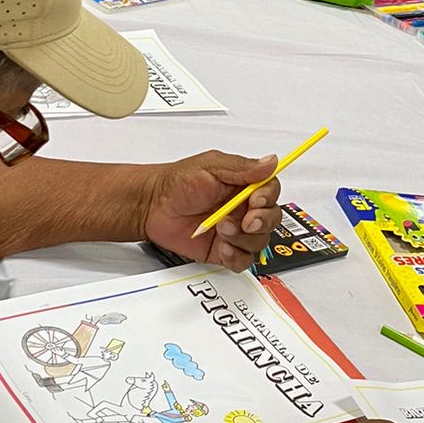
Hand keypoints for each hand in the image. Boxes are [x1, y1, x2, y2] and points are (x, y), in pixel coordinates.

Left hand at [143, 151, 281, 271]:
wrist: (152, 205)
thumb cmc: (177, 182)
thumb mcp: (210, 166)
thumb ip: (242, 168)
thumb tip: (271, 162)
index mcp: (243, 185)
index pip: (271, 191)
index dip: (268, 198)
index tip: (256, 201)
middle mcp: (242, 208)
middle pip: (271, 219)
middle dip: (261, 221)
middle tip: (245, 221)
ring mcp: (234, 230)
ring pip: (259, 241)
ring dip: (244, 238)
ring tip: (222, 229)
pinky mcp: (223, 250)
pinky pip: (242, 260)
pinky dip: (237, 256)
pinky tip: (223, 247)